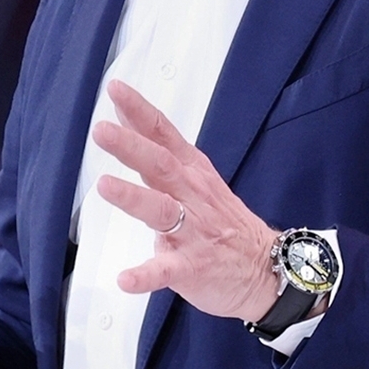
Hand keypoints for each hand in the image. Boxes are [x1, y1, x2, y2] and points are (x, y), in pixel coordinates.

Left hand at [92, 80, 281, 322]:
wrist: (266, 269)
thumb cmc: (223, 221)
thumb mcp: (198, 179)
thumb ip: (160, 154)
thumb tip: (124, 121)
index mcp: (192, 172)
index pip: (163, 134)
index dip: (139, 111)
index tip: (115, 89)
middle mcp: (191, 196)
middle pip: (160, 165)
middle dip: (130, 146)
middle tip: (101, 131)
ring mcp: (193, 231)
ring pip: (161, 210)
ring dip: (133, 197)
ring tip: (105, 186)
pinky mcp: (193, 266)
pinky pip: (166, 270)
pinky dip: (145, 275)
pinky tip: (125, 279)